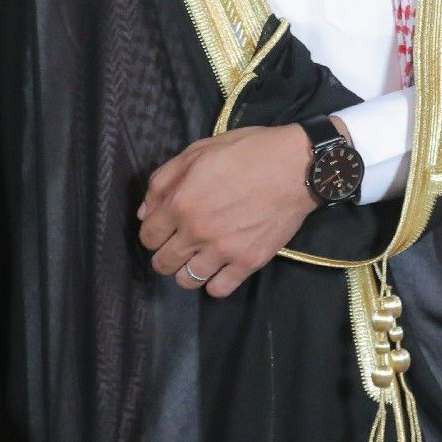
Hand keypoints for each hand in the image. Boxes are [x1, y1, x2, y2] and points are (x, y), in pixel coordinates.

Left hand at [137, 122, 319, 296]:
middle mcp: (197, 232)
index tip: (164, 228)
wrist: (296, 166)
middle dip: (165, 254)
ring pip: (186, 281)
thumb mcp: (198, 151)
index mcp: (180, 203)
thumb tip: (145, 212)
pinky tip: (220, 269)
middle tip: (179, 244)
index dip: (153, 232)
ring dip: (187, 271)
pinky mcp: (248, 262)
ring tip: (199, 258)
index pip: (148, 236)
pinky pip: (219, 289)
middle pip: (162, 263)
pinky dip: (214, 283)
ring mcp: (223, 250)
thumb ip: (164, 180)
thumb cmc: (247, 151)